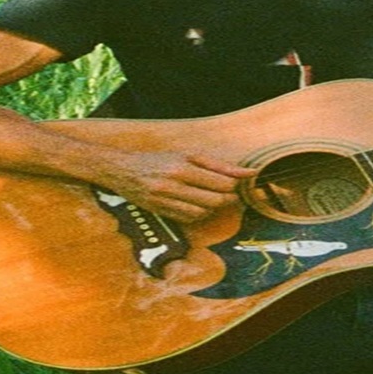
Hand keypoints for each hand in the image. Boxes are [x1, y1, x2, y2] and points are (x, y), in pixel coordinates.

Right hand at [88, 151, 254, 223]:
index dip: (236, 185)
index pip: (221, 181)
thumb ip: (219, 165)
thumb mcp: (188, 155)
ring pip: (204, 211)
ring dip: (213, 207)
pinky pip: (190, 218)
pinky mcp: (161, 211)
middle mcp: (174, 182)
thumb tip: (249, 173)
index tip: (241, 183)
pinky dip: (199, 214)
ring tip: (213, 197)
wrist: (123, 170)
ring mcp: (166, 199)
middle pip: (215, 199)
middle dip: (228, 198)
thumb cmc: (159, 159)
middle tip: (231, 194)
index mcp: (183, 164)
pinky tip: (196, 204)